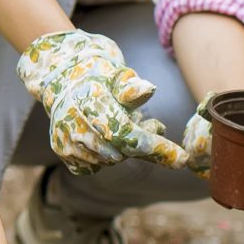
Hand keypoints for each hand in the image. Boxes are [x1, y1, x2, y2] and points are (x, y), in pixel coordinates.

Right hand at [17, 27, 182, 174]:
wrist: (64, 79)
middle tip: (152, 125)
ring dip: (123, 150)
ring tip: (125, 126)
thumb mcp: (118, 76)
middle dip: (141, 145)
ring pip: (107, 162)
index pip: (124, 133)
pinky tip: (106, 138)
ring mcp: (64, 139)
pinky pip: (93, 167)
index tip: (182, 159)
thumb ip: (132, 88)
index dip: (154, 146)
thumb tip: (149, 90)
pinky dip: (104, 157)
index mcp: (88, 101)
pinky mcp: (61, 150)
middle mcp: (72, 123)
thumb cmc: (99, 77)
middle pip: (118, 152)